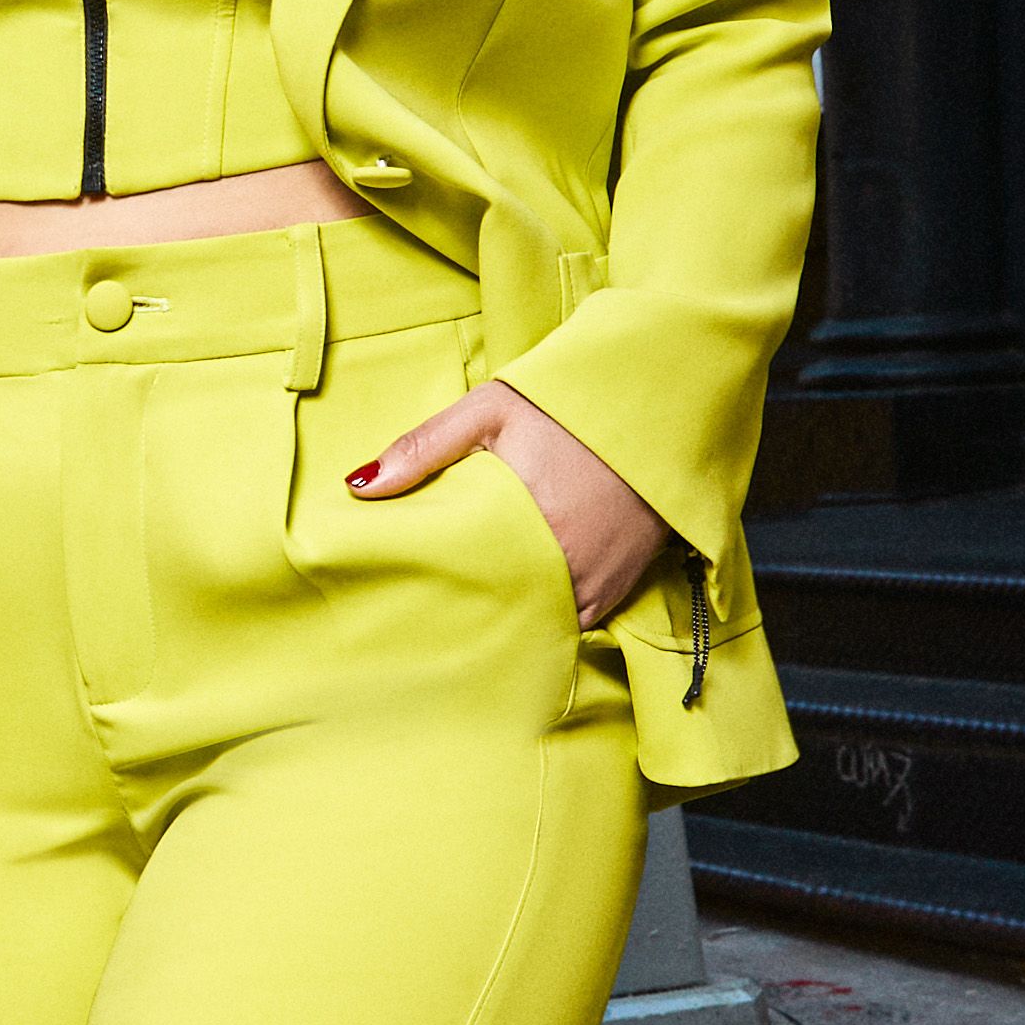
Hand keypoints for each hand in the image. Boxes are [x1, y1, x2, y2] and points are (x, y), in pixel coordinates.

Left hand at [346, 379, 668, 621]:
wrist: (666, 400)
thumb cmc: (570, 404)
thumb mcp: (492, 411)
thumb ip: (425, 446)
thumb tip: (358, 487)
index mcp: (534, 533)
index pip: (475, 595)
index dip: (444, 605)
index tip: (414, 608)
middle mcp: (573, 570)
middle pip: (510, 618)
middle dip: (477, 619)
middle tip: (438, 615)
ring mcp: (604, 583)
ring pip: (547, 624)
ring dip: (518, 619)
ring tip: (478, 613)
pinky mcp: (627, 584)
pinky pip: (581, 618)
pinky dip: (554, 614)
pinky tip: (526, 602)